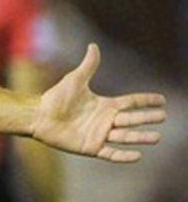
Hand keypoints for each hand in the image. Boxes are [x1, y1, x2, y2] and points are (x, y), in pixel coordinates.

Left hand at [31, 44, 165, 161]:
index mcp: (105, 105)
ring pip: (125, 137)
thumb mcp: (75, 80)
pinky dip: (124, 156)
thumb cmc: (56, 98)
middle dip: (148, 118)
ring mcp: (99, 135)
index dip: (146, 101)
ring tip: (157, 137)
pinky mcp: (91, 147)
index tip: (162, 100)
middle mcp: (105, 121)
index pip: (131, 103)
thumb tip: (93, 45)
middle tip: (163, 117)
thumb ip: (88, 65)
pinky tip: (138, 155)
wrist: (39, 116)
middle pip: (132, 119)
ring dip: (141, 138)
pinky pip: (111, 153)